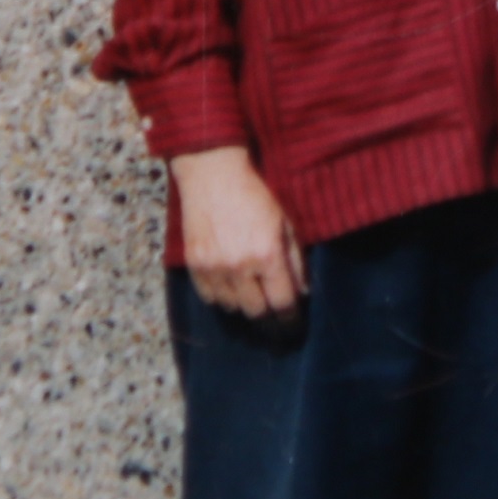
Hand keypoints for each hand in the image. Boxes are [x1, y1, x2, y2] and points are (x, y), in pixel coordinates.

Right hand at [171, 146, 306, 318]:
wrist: (212, 175)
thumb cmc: (255, 195)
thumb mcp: (285, 223)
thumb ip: (295, 260)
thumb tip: (303, 291)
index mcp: (267, 254)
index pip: (282, 303)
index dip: (290, 317)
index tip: (293, 322)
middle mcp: (240, 266)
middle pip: (256, 311)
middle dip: (268, 316)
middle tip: (274, 314)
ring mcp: (214, 267)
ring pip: (231, 307)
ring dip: (244, 306)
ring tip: (252, 296)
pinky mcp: (194, 264)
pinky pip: (209, 297)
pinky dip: (222, 297)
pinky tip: (231, 287)